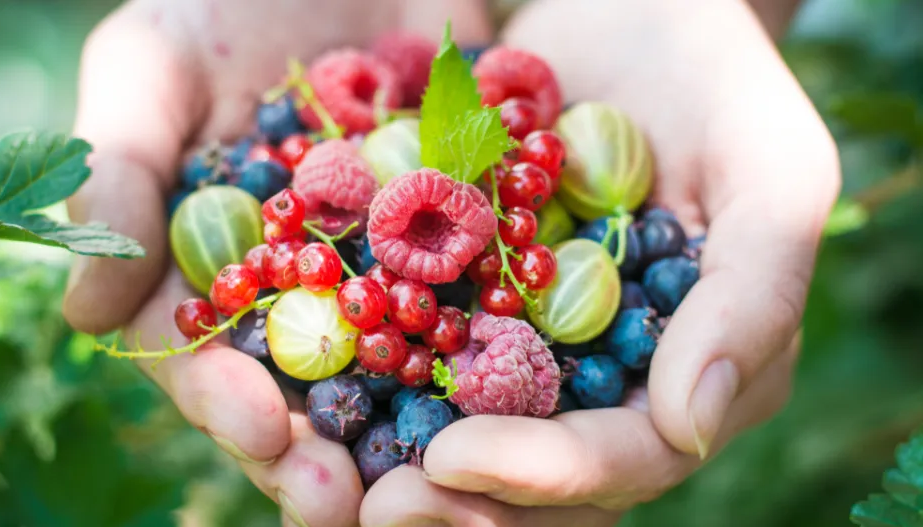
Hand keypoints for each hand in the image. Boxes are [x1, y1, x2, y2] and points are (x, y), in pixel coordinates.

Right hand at [60, 1, 490, 524]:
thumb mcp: (157, 62)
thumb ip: (122, 174)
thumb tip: (85, 320)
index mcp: (215, 267)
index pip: (206, 354)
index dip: (225, 398)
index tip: (258, 425)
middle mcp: (303, 288)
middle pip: (306, 391)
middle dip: (320, 450)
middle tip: (343, 503)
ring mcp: (388, 273)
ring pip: (396, 374)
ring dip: (409, 436)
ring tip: (432, 483)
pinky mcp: (464, 247)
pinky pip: (483, 306)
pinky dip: (498, 354)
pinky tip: (521, 397)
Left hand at [360, 1, 840, 524]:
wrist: (629, 13)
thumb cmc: (720, 83)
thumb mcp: (771, 175)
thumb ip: (753, 298)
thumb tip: (692, 427)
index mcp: (688, 373)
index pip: (624, 456)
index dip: (546, 475)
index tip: (455, 460)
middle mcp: (604, 379)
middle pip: (536, 478)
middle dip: (457, 503)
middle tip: (372, 508)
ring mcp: (530, 343)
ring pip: (463, 434)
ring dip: (391, 464)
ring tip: (312, 473)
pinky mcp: (465, 297)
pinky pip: (409, 351)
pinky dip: (358, 377)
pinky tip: (294, 391)